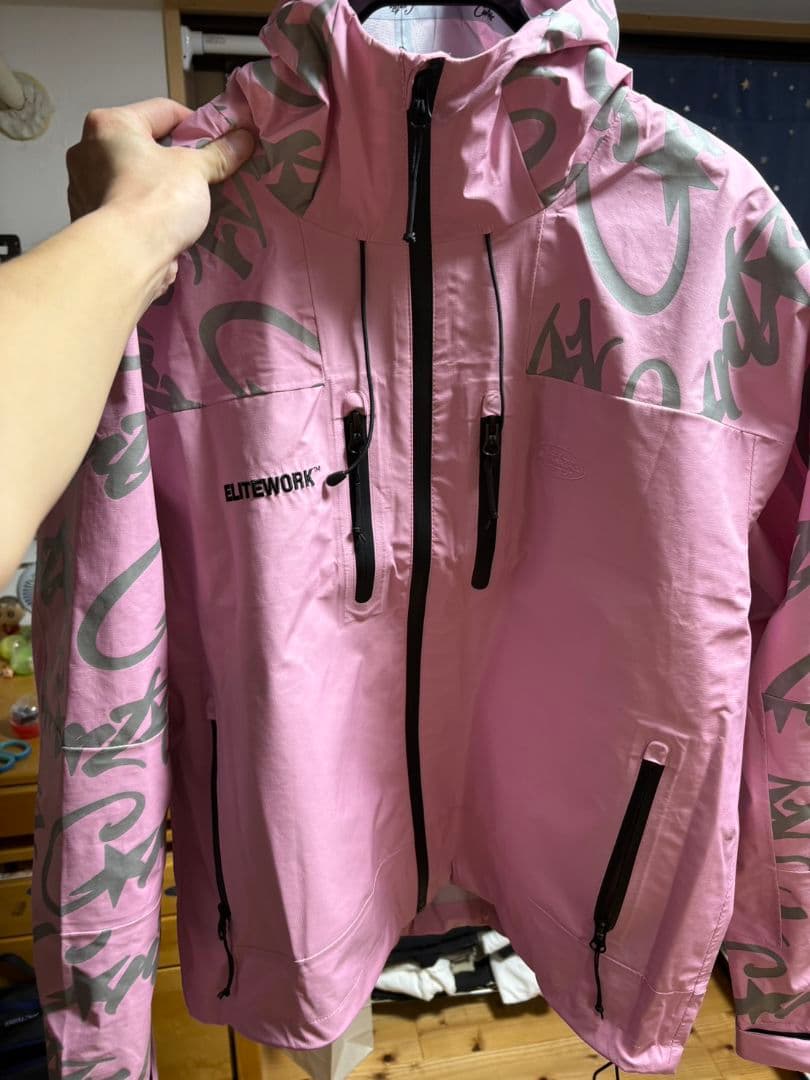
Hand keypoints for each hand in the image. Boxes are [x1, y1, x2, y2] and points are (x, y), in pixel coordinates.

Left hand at [66, 98, 253, 295]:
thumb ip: (220, 153)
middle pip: (145, 144)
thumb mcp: (196, 170)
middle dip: (176, 158)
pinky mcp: (90, 218)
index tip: (219, 144)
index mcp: (111, 123)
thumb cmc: (157, 200)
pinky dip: (145, 209)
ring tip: (187, 201)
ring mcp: (84, 185)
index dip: (198, 125)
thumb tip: (245, 138)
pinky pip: (126, 204)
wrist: (127, 257)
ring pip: (134, 176)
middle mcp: (88, 148)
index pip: (164, 111)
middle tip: (204, 174)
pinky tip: (165, 222)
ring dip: (159, 185)